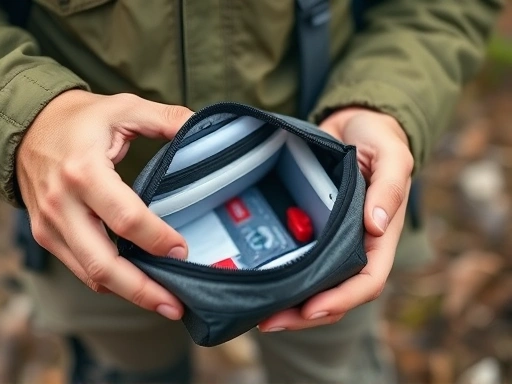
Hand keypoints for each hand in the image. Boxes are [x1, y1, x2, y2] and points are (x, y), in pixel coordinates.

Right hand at [16, 90, 192, 319]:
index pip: (125, 217)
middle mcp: (63, 205)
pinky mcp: (48, 235)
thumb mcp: (124, 108)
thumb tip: (204, 130)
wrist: (29, 127)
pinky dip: (111, 282)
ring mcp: (52, 225)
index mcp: (84, 172)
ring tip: (164, 302)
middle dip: (143, 290)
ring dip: (129, 293)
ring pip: (91, 275)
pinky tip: (137, 284)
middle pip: (104, 264)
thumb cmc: (80, 119)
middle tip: (176, 305)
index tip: (183, 251)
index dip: (157, 239)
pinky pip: (82, 269)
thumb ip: (167, 118)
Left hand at [258, 107, 412, 331]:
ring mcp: (333, 241)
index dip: (342, 299)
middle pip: (337, 295)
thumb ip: (388, 188)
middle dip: (306, 314)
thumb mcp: (390, 155)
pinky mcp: (312, 231)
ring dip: (292, 305)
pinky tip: (260, 284)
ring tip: (259, 312)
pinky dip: (284, 278)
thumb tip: (377, 227)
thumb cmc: (377, 139)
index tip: (311, 309)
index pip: (367, 281)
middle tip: (269, 322)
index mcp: (380, 236)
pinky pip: (301, 262)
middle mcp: (356, 245)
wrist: (352, 126)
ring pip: (316, 286)